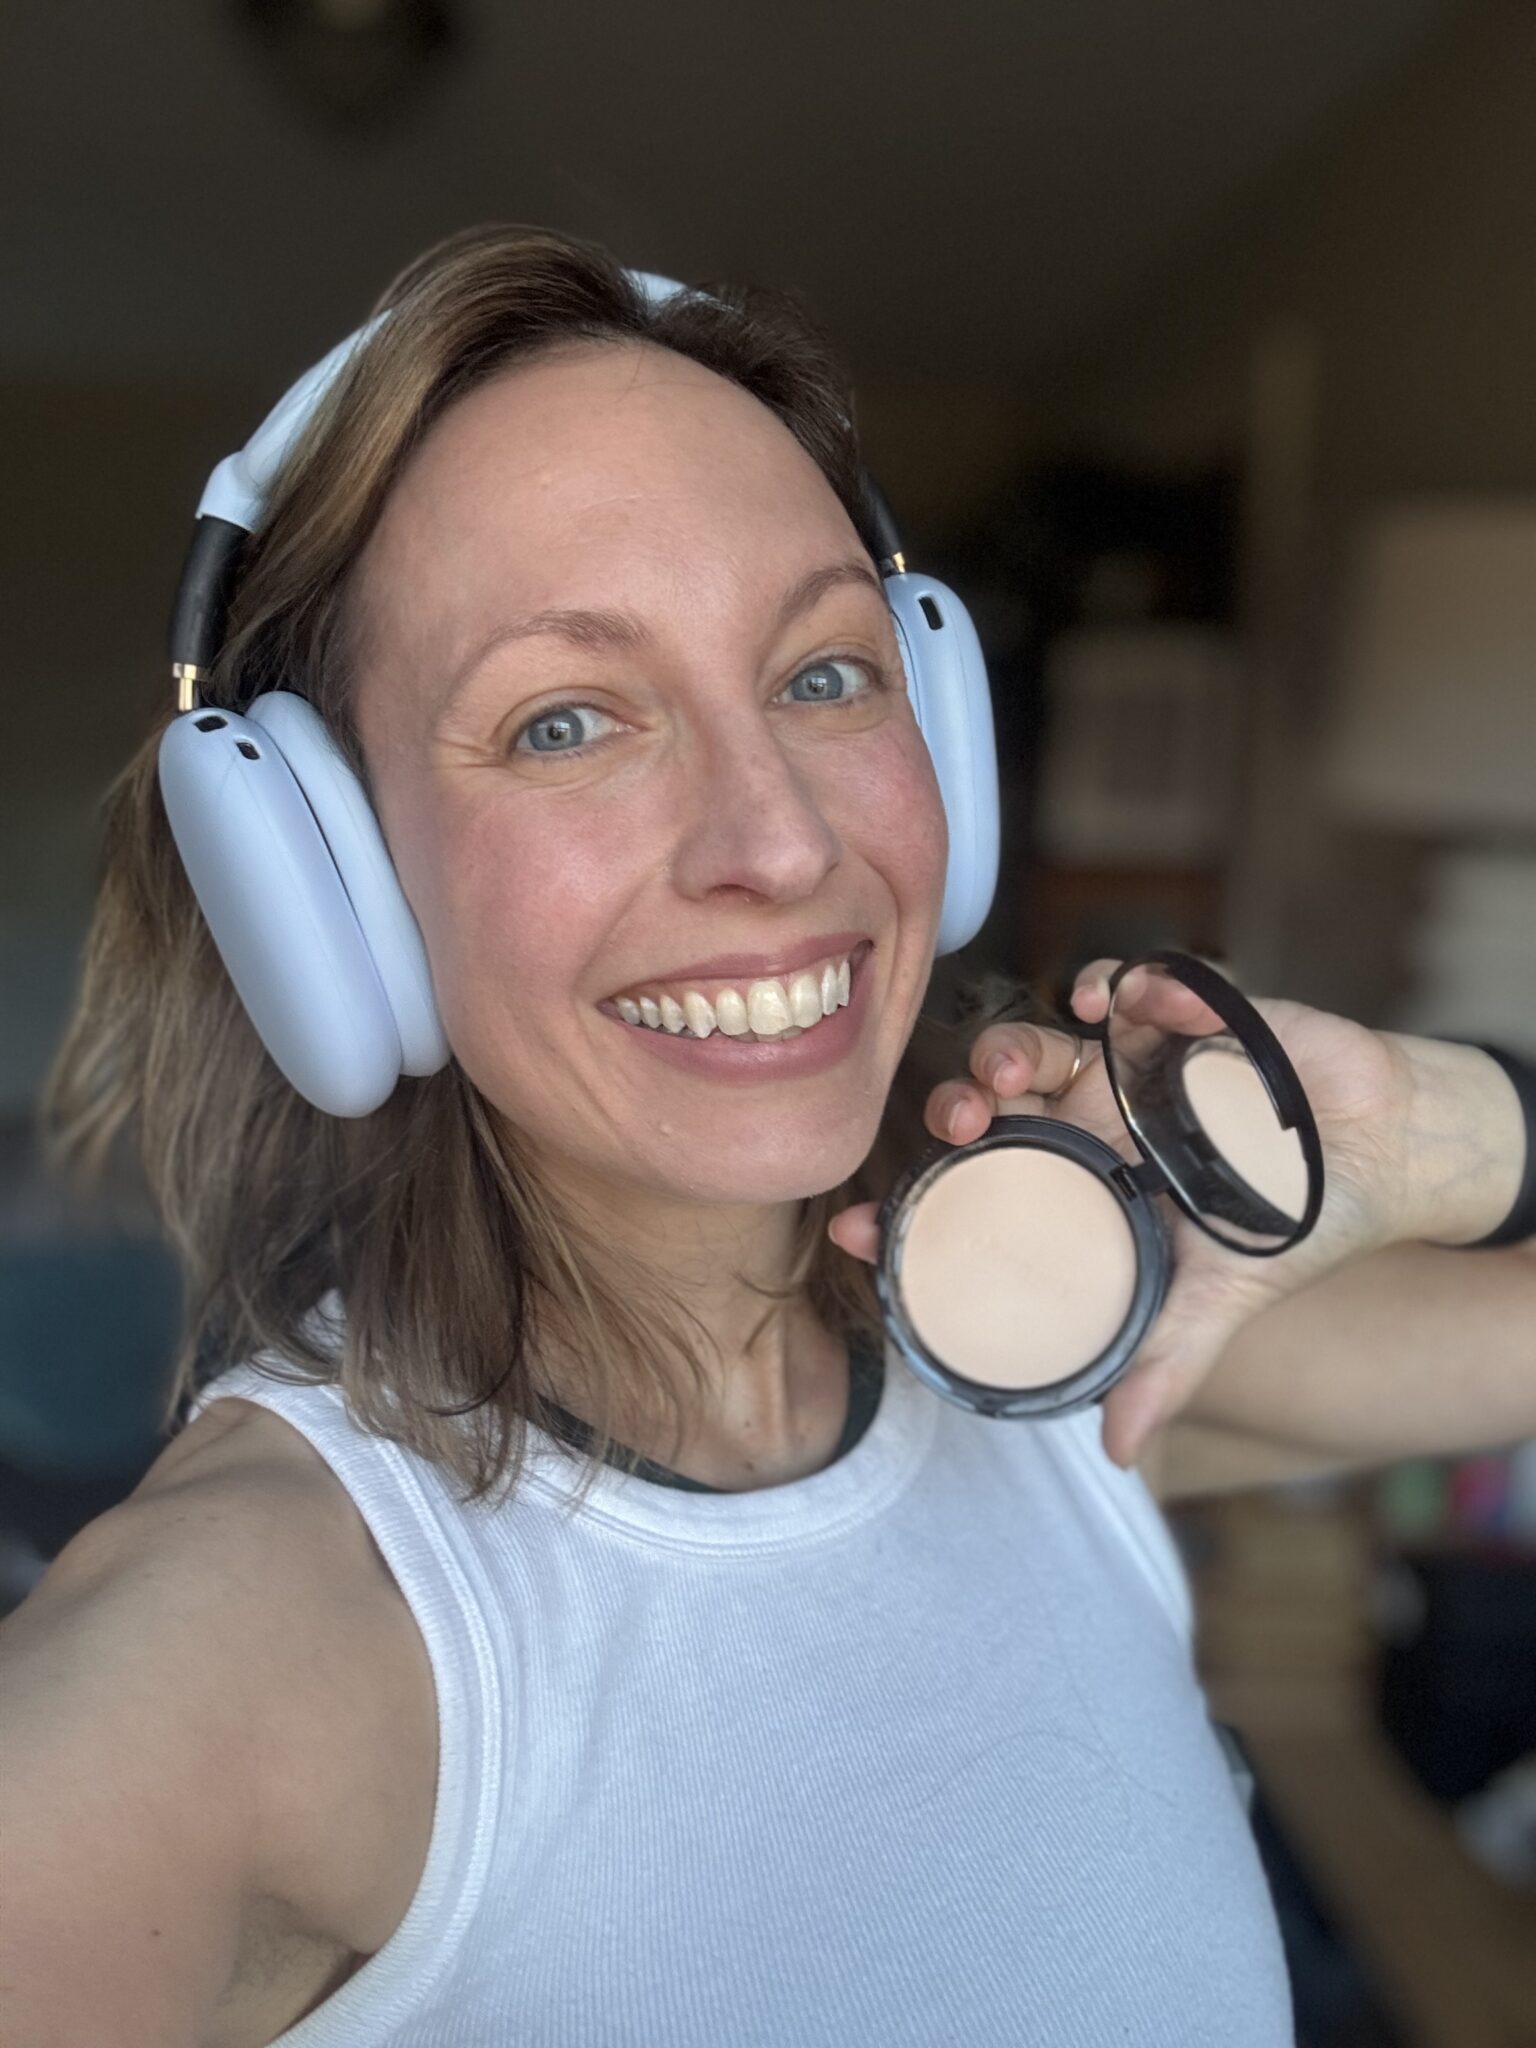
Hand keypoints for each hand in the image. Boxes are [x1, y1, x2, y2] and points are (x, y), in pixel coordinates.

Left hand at [829, 959, 1484, 1468]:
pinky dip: (1115, 985)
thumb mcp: (1221, 1300)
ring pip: (1036, 1041)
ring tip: (1007, 1074)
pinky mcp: (1182, 1014)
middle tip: (953, 1128)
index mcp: (1080, 1183)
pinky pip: (1130, 986)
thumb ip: (1165, 1362)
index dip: (908, 1202)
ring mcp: (1128, 1065)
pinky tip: (1108, 1006)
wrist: (1387, 1157)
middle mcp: (1089, 1120)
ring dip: (1008, 1048)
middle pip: (989, 1105)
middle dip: (955, 1110)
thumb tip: (1119, 1453)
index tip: (851, 1228)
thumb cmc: (1290, 1222)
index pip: (973, 1191)